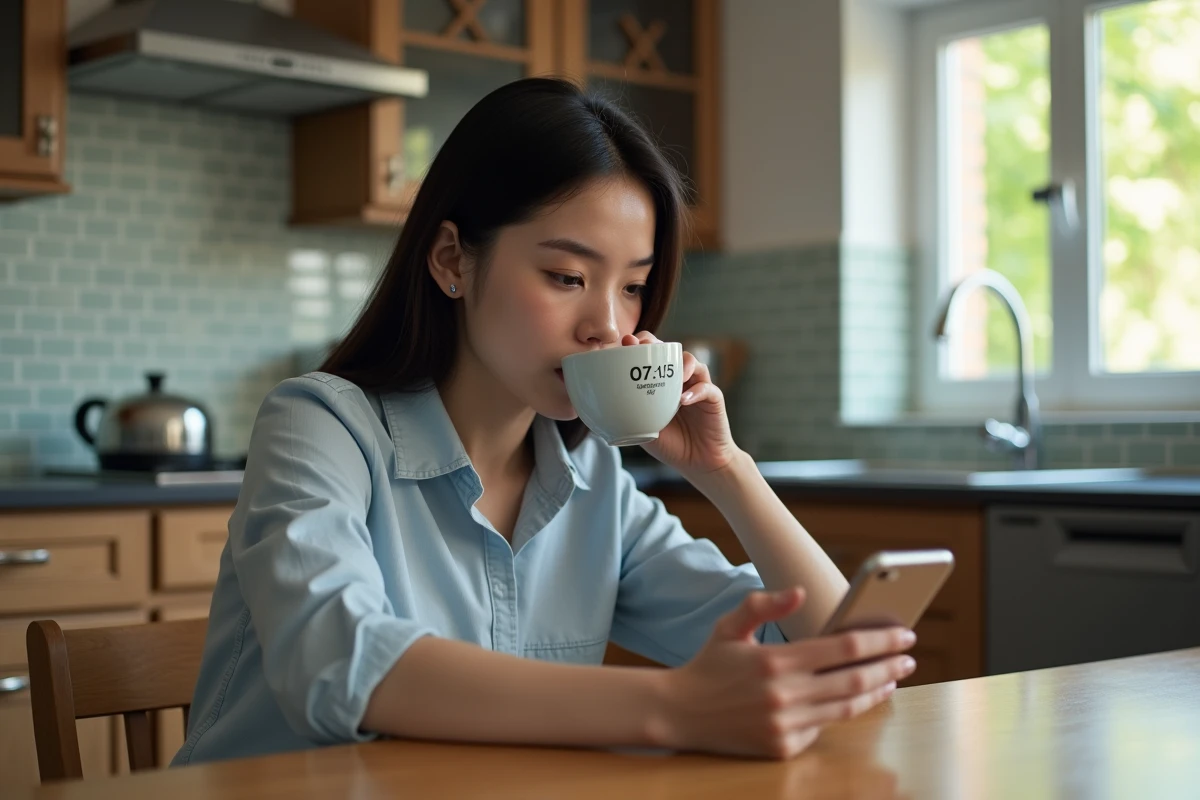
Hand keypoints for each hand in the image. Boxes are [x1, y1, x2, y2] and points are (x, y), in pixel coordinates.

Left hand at [620, 331, 740, 476]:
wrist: (696, 463)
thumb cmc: (669, 444)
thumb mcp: (641, 428)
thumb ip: (626, 415)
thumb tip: (596, 407)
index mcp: (659, 382)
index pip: (649, 355)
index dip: (638, 345)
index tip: (624, 343)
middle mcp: (678, 379)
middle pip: (670, 350)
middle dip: (656, 345)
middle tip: (644, 348)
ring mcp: (697, 386)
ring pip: (692, 362)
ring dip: (681, 364)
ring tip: (673, 374)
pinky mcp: (714, 399)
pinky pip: (707, 388)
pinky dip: (696, 391)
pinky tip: (684, 400)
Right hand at [652, 587, 916, 759]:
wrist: (678, 713)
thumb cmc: (708, 665)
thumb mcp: (729, 627)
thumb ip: (764, 605)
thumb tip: (800, 592)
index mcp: (776, 660)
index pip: (844, 646)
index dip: (879, 639)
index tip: (904, 634)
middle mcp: (784, 695)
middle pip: (855, 679)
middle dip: (889, 666)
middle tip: (908, 657)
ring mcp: (785, 725)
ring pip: (846, 707)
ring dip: (875, 692)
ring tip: (891, 680)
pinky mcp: (782, 748)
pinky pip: (822, 728)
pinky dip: (840, 712)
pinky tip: (854, 700)